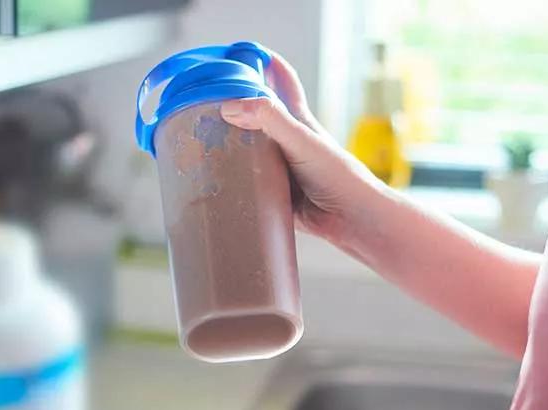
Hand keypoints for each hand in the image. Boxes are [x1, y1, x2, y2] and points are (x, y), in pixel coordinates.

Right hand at [220, 50, 382, 239]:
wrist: (351, 218)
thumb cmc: (336, 174)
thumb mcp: (301, 140)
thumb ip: (269, 119)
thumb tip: (230, 106)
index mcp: (296, 120)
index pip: (282, 81)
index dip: (265, 63)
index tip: (241, 53)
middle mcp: (286, 141)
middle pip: (255, 116)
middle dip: (232, 107)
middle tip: (202, 103)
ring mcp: (280, 167)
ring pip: (247, 151)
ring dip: (227, 146)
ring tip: (197, 142)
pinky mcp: (275, 193)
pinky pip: (248, 184)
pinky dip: (232, 182)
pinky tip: (213, 183)